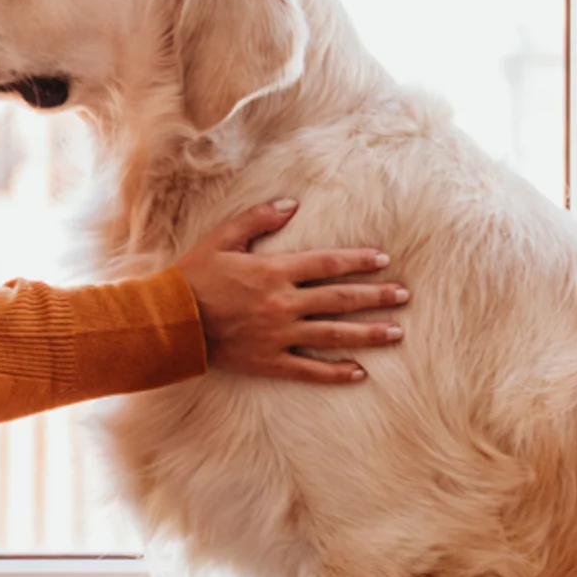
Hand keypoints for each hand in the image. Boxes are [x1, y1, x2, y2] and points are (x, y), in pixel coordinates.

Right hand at [177, 199, 407, 383]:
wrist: (171, 321)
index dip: (358, 261)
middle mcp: (283, 303)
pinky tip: (359, 372)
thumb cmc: (194, 276)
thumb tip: (292, 204)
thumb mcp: (222, 238)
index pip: (327, 263)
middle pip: (340, 299)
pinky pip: (309, 368)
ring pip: (333, 334)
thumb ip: (258, 218)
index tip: (383, 259)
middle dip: (376, 297)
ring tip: (396, 333)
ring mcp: (279, 335)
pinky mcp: (270, 361)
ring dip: (368, 333)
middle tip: (404, 296)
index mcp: (274, 271)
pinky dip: (335, 371)